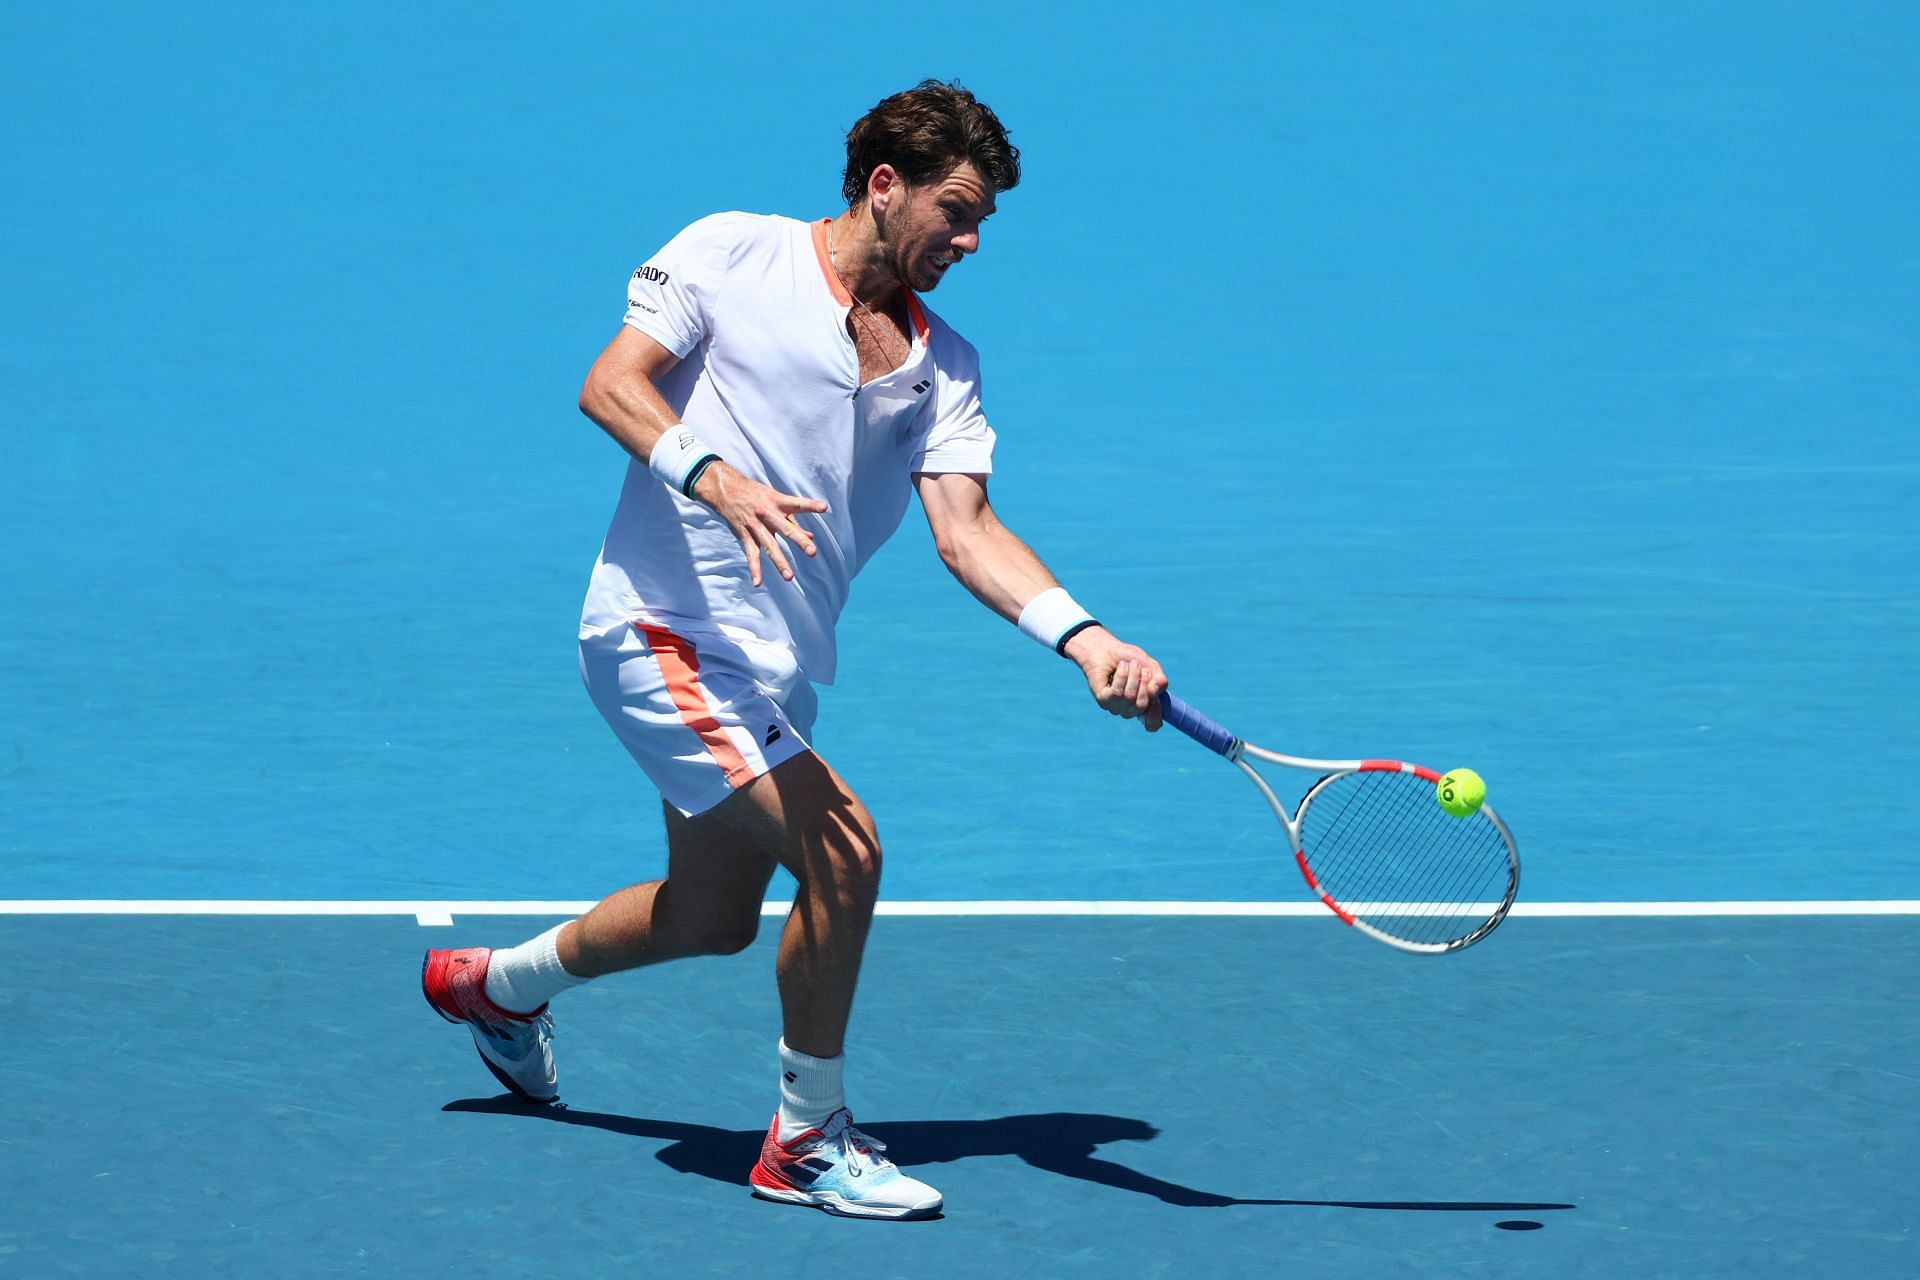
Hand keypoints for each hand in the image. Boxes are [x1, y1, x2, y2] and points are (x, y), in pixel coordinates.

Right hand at [690, 462, 828, 586]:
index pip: (797, 503)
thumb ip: (793, 520)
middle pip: (785, 528)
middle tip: (812, 551)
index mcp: (777, 501)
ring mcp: (755, 525)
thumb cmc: (756, 494)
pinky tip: (757, 583)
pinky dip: (754, 568)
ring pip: (769, 545)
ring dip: (779, 561)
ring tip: (789, 577)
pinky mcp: (744, 534)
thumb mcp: (775, 500)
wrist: (726, 489)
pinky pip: (751, 553)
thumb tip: (811, 537)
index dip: (810, 505)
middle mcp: (767, 513)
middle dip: (799, 540)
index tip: (824, 507)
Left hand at [1062, 626, 1167, 730]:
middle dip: (1143, 682)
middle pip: (1141, 705)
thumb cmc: (1128, 659)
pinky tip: (1119, 668)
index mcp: (1143, 705)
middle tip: (1139, 666)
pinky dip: (1121, 676)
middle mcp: (1129, 709)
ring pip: (1129, 697)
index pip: (1152, 724)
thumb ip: (1159, 680)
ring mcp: (1115, 706)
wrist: (1105, 648)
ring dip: (1131, 676)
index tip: (1155, 699)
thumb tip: (1155, 692)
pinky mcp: (1103, 700)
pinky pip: (1116, 693)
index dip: (1155, 716)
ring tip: (1128, 664)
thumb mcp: (1150, 667)